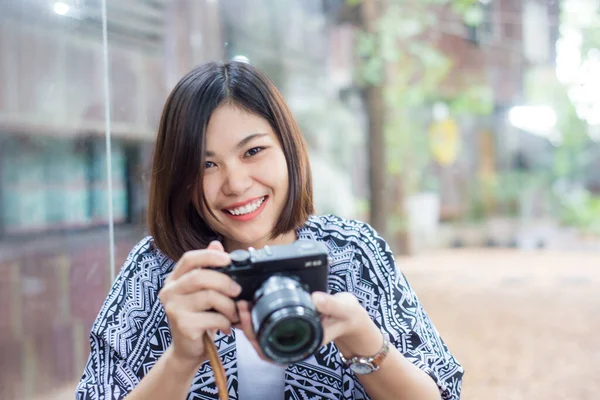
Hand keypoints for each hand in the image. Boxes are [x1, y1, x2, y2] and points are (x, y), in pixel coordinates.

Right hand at [158, 241, 241, 367]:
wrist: (188, 349)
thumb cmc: (199, 316)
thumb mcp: (204, 291)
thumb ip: (209, 269)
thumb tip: (216, 244)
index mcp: (175, 279)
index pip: (189, 259)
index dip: (210, 256)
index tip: (228, 259)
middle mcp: (169, 291)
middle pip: (200, 277)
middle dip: (225, 282)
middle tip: (238, 291)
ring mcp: (173, 308)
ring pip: (208, 297)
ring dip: (228, 306)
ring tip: (233, 314)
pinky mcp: (182, 325)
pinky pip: (212, 317)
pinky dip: (225, 321)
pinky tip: (225, 327)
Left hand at [236, 291, 382, 362]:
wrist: (352, 317)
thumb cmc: (348, 317)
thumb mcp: (343, 309)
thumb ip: (330, 305)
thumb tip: (315, 299)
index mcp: (302, 344)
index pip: (270, 349)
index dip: (254, 336)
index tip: (247, 317)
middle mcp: (293, 341)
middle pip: (261, 341)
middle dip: (247, 325)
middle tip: (241, 304)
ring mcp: (289, 333)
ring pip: (262, 333)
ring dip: (250, 319)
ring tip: (244, 300)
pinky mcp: (289, 323)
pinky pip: (269, 322)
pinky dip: (259, 313)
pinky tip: (254, 300)